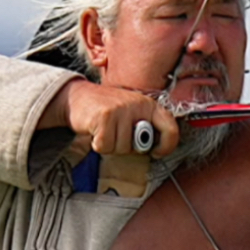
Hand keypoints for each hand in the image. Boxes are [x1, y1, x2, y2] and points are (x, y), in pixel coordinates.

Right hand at [41, 79, 178, 157]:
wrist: (78, 97)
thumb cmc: (108, 111)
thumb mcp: (132, 114)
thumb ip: (146, 128)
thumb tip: (156, 149)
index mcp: (150, 105)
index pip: (171, 129)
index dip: (166, 147)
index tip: (156, 152)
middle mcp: (138, 105)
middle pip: (141, 146)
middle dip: (128, 148)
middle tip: (117, 135)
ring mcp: (121, 109)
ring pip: (122, 148)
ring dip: (111, 146)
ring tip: (104, 131)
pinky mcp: (105, 116)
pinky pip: (106, 146)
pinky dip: (98, 144)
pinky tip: (95, 131)